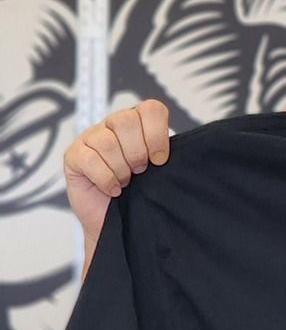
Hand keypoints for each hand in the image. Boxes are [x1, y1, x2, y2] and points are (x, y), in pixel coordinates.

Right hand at [63, 100, 170, 244]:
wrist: (113, 220)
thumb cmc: (135, 193)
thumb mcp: (155, 170)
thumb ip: (161, 154)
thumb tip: (168, 154)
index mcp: (137, 122)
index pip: (150, 109)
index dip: (157, 134)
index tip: (159, 159)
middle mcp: (112, 124)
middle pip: (126, 120)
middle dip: (137, 152)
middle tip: (139, 171)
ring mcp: (90, 137)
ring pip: (107, 142)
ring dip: (121, 168)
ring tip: (124, 181)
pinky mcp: (73, 154)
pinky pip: (90, 159)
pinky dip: (105, 178)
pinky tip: (112, 188)